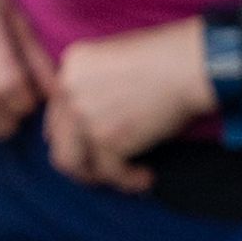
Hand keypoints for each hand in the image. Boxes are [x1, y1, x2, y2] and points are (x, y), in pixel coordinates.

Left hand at [43, 19, 219, 192]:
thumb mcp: (114, 60)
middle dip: (79, 159)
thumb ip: (94, 85)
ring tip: (120, 176)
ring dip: (95, 176)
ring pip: (72, 163)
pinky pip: (109, 172)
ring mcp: (85, 116)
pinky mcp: (106, 139)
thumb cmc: (163, 59)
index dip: (71, 133)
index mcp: (72, 67)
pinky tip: (146, 177)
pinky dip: (129, 180)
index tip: (89, 144)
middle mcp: (70, 91)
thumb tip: (89, 122)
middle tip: (100, 168)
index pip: (56, 111)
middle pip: (58, 140)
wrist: (185, 67)